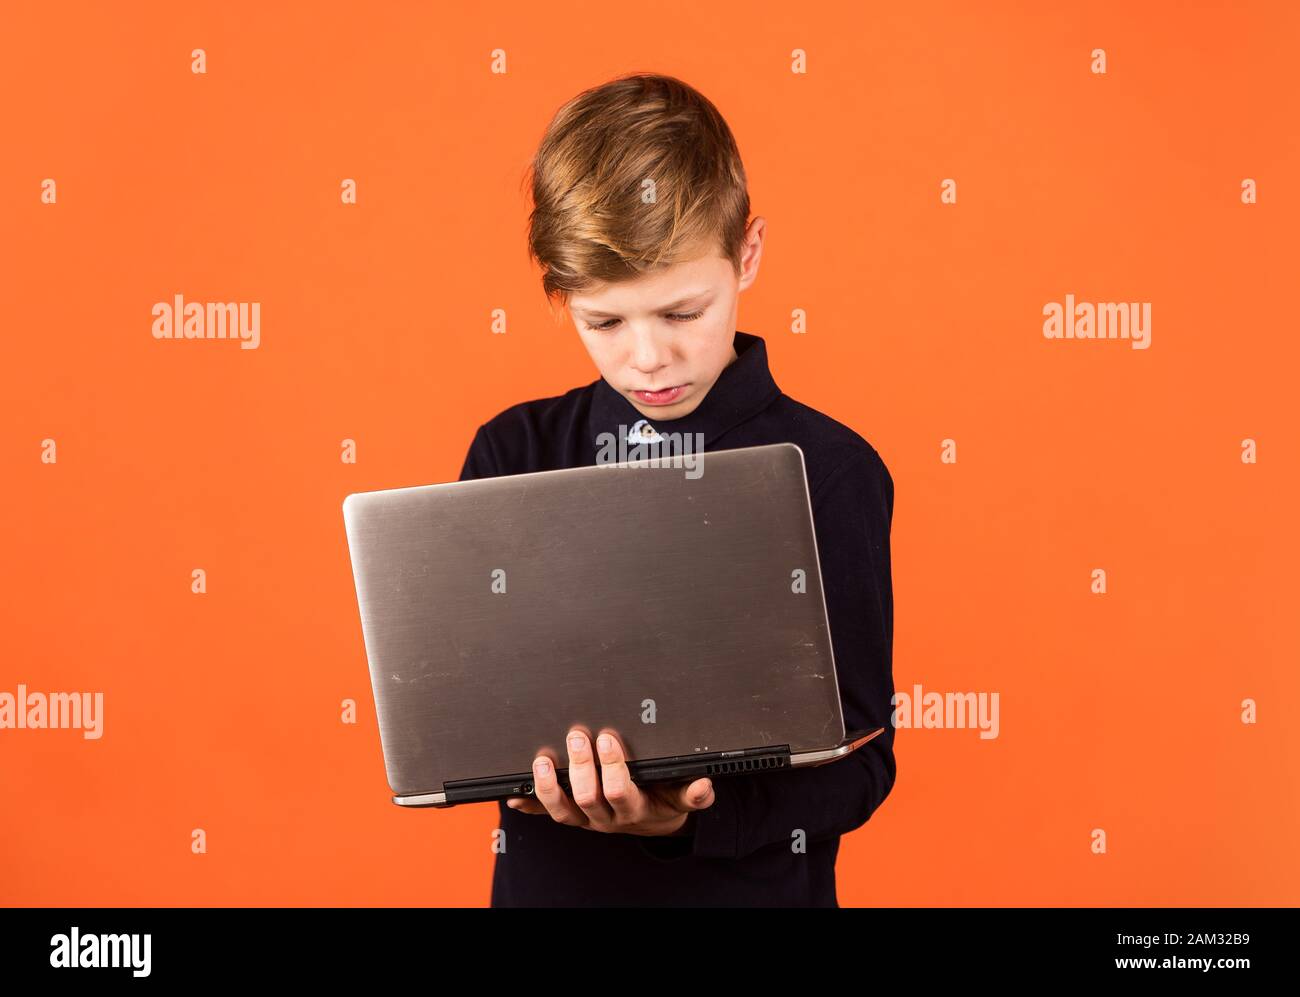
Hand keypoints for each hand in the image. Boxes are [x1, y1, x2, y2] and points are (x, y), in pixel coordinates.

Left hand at [506, 727, 714, 836]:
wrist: (654, 821)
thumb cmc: (664, 799)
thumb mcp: (682, 796)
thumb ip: (693, 792)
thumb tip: (705, 786)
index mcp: (634, 808)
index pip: (620, 792)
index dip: (611, 768)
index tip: (607, 738)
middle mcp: (606, 817)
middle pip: (587, 797)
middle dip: (581, 766)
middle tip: (577, 736)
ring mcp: (585, 819)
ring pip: (561, 811)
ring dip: (549, 785)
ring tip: (543, 760)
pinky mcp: (571, 815)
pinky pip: (545, 814)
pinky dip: (529, 804)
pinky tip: (514, 792)